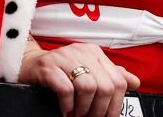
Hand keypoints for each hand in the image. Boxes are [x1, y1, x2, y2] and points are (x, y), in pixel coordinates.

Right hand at [20, 40, 137, 116]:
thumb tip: (134, 81)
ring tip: (78, 115)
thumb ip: (111, 75)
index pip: (118, 81)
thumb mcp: (88, 71)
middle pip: (105, 87)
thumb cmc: (60, 71)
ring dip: (84, 109)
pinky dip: (68, 105)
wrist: (28, 64)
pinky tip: (66, 110)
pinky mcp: (47, 66)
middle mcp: (80, 52)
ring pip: (87, 87)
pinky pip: (65, 89)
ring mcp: (62, 58)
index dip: (116, 105)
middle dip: (100, 110)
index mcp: (94, 53)